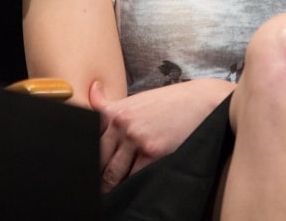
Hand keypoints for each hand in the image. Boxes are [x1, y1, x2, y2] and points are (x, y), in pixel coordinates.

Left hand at [89, 78, 233, 191]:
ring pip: (113, 174)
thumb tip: (91, 90)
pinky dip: (131, 187)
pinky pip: (134, 179)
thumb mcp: (140, 98)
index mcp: (118, 110)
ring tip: (109, 195)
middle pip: (98, 159)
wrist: (203, 101)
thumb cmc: (171, 102)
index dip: (84, 155)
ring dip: (111, 186)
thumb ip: (113, 104)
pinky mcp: (153, 154)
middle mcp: (124, 124)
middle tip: (93, 185)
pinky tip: (131, 191)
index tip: (82, 166)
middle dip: (96, 174)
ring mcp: (137, 140)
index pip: (89, 137)